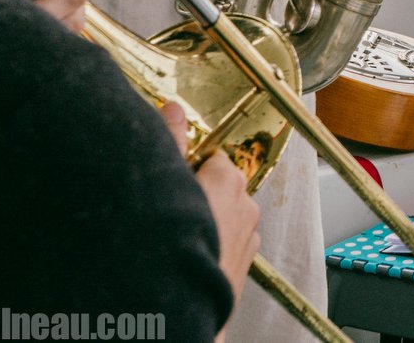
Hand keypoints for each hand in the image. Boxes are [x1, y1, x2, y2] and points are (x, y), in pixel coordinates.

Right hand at [160, 103, 259, 307]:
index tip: (169, 180)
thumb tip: (174, 109)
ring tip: (175, 237)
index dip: (188, 168)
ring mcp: (249, 237)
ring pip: (224, 217)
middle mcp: (246, 205)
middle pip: (218, 186)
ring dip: (205, 221)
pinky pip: (228, 243)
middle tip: (168, 210)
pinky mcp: (245, 265)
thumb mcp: (164, 182)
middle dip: (196, 194)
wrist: (178, 304)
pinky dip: (212, 244)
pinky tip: (189, 254)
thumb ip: (171, 142)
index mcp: (228, 180)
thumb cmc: (171, 241)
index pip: (210, 158)